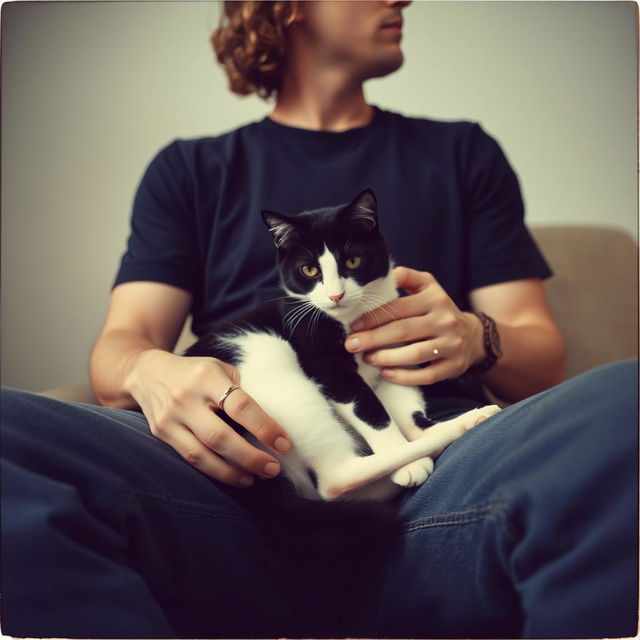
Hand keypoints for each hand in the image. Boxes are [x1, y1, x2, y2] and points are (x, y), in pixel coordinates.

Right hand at [125, 350, 290, 486]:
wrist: (147, 373)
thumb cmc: (196, 372)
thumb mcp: (220, 368)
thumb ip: (241, 391)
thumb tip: (270, 423)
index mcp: (206, 376)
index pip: (240, 405)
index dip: (265, 427)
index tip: (284, 444)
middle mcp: (185, 397)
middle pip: (220, 436)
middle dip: (250, 457)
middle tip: (273, 468)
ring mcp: (170, 418)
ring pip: (203, 454)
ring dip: (233, 471)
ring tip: (257, 476)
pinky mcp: (161, 434)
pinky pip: (191, 459)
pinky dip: (216, 471)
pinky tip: (235, 475)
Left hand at [345, 266, 483, 384]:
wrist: (473, 336)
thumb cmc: (438, 310)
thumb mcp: (428, 286)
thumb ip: (406, 276)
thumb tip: (383, 273)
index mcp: (434, 298)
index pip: (398, 308)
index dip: (373, 317)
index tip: (354, 326)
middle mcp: (445, 320)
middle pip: (403, 331)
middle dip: (373, 339)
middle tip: (351, 345)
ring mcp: (451, 344)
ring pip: (414, 354)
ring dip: (386, 358)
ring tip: (367, 358)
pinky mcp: (454, 366)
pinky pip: (426, 375)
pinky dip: (404, 376)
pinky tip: (386, 373)